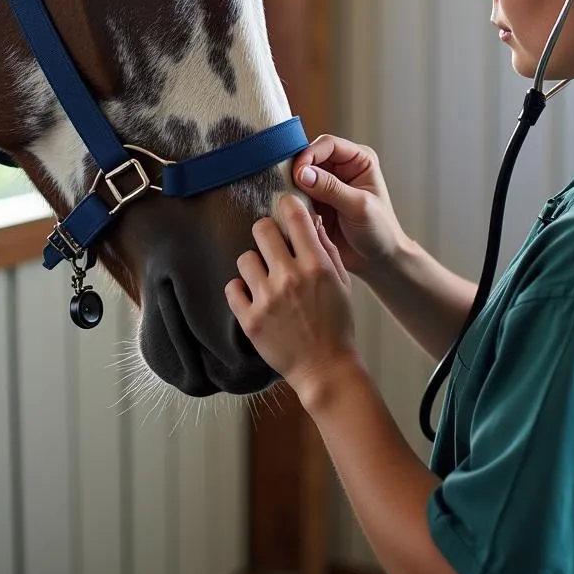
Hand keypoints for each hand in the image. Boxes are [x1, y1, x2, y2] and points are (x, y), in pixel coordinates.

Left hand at [226, 194, 359, 403]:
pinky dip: (241, 291)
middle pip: (261, 229)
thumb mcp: (341, 282)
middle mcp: (289, 277)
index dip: (286, 205)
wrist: (326, 368)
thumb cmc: (337, 324)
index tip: (283, 207)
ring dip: (253, 265)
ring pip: (244, 258)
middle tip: (270, 246)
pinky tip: (253, 297)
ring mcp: (267, 299)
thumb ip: (326, 249)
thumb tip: (311, 220)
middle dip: (266, 234)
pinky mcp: (250, 319)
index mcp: (316, 265)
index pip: (294, 216)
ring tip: (264, 279)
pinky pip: (232, 288)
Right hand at [291, 135, 407, 277]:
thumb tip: (302, 173)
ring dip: (292, 188)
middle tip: (288, 189)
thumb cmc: (380, 231)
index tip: (297, 173)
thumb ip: (331, 188)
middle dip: (297, 172)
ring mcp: (326, 186)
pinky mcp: (315, 203)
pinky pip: (296, 196)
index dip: (310, 155)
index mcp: (358, 160)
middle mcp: (341, 168)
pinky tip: (290, 213)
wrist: (378, 261)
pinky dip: (291, 203)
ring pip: (299, 177)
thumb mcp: (358, 207)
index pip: (327, 144)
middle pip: (309, 158)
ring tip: (290, 203)